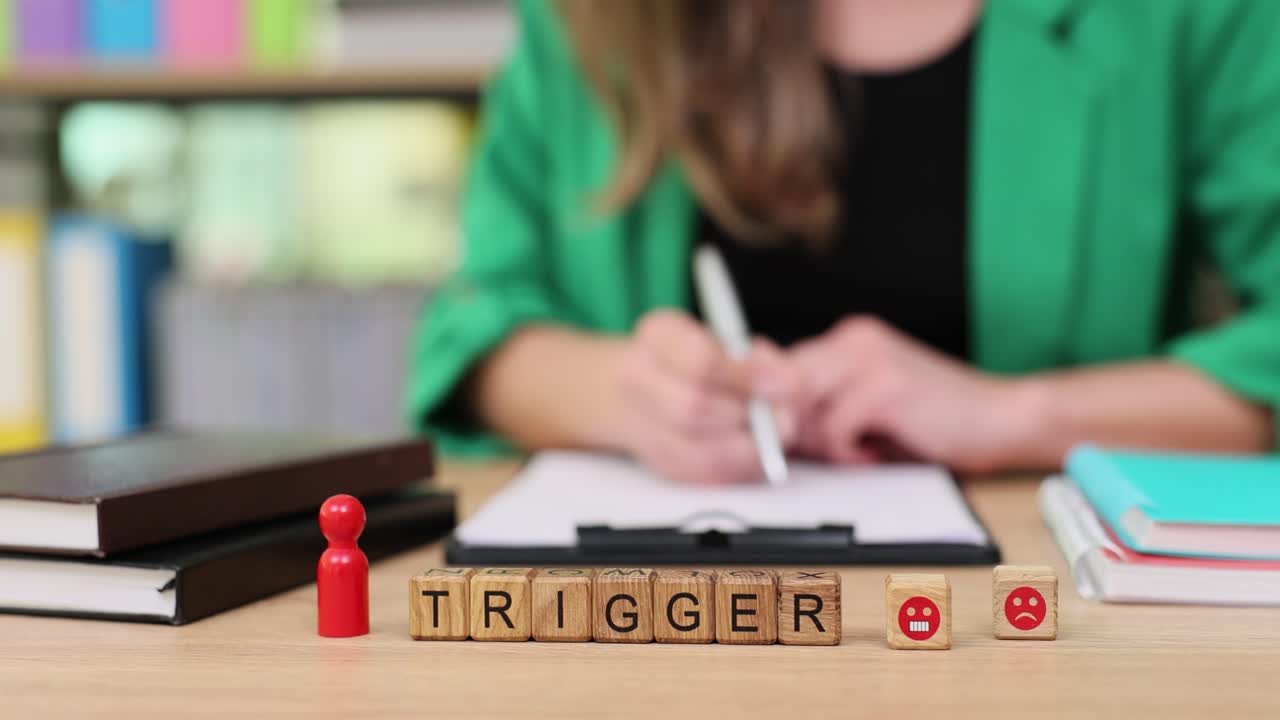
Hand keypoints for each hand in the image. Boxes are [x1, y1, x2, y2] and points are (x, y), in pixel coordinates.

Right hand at [611, 310, 797, 483]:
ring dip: (747, 447)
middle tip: (785, 415)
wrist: (645, 386)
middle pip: (693, 408)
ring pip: (697, 449)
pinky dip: (737, 467)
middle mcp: (636, 377)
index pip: (700, 361)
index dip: (746, 377)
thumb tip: (790, 384)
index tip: (784, 384)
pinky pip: (701, 474)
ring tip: (773, 433)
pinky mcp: (657, 460)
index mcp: (658, 336)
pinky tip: (755, 451)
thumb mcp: (727, 340)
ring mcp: (639, 423)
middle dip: (747, 416)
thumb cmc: (697, 360)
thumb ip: (758, 358)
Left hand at [752, 316, 1038, 472]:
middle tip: (837, 445)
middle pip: (780, 388)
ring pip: (802, 410)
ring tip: (863, 445)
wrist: (1000, 419)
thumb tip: (758, 417)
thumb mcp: (862, 411)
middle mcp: (852, 339)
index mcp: (846, 339)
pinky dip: (850, 452)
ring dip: (827, 442)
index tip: (788, 435)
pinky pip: (833, 429)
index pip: (775, 369)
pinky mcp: (883, 386)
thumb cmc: (931, 422)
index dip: (777, 410)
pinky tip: (878, 450)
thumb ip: (815, 407)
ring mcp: (867, 358)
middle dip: (797, 427)